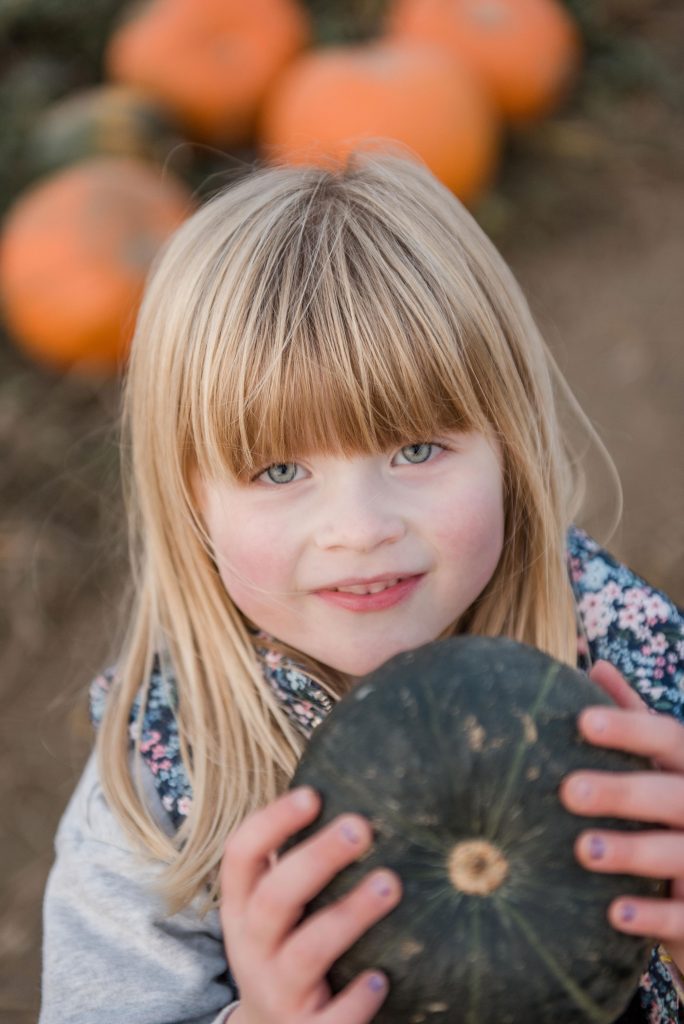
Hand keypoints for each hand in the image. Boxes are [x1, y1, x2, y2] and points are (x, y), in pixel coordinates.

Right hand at [219, 786, 401, 1023]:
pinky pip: (331, 1019)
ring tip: (391, 884)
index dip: (272, 822)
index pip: (241, 855)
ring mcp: (277, 989)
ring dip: (349, 915)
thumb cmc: (284, 946)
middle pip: (276, 897)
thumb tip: (352, 796)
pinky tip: (381, 979)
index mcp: (242, 907)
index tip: (313, 795)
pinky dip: (356, 1000)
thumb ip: (295, 863)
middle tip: (362, 827)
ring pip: (307, 952)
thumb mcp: (272, 907)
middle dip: (318, 859)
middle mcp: (253, 945)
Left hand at [559, 659, 683, 974]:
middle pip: (672, 794)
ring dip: (632, 851)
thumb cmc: (674, 809)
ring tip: (584, 850)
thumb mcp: (664, 761)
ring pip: (679, 853)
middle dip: (621, 792)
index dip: (629, 728)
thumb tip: (597, 664)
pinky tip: (615, 914)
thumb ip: (636, 717)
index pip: (669, 736)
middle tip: (568, 791)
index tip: (583, 722)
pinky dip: (654, 916)